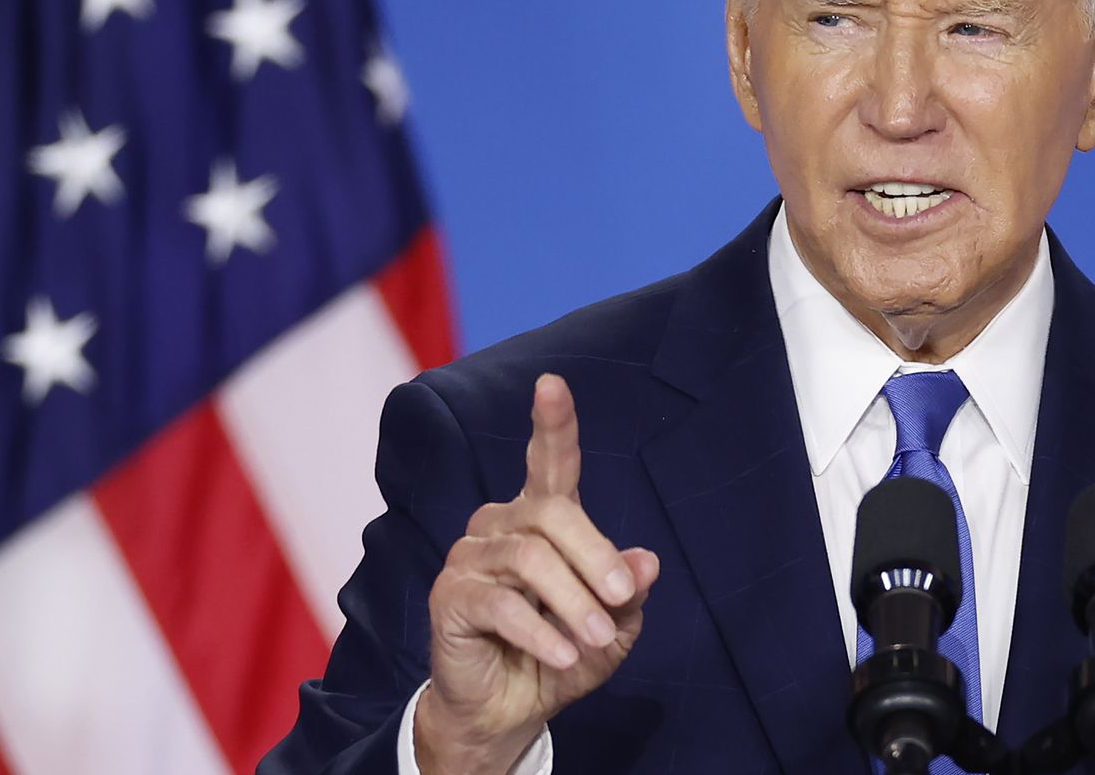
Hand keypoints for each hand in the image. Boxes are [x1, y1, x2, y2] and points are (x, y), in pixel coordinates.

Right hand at [415, 373, 660, 773]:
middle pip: (553, 513)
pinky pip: (501, 603)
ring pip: (530, 558)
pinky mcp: (449, 597)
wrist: (510, 711)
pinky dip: (541, 632)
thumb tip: (646, 562)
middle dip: (596, 557)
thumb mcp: (613, 625)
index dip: (553, 423)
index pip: (550, 462)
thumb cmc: (563, 654)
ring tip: (596, 639)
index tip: (552, 384)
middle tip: (622, 599)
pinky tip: (564, 656)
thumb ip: (628, 590)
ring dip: (574, 603)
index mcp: (542, 518)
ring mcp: (470, 558)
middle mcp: (500, 525)